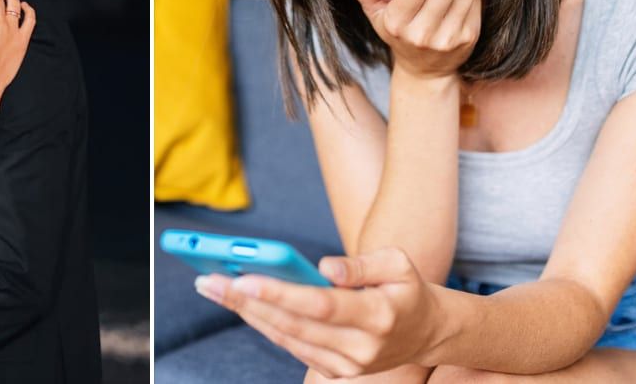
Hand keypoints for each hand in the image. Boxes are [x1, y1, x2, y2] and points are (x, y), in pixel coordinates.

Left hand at [195, 248, 442, 378]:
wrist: (426, 333)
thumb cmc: (406, 288)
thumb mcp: (398, 263)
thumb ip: (361, 263)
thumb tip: (323, 267)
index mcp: (378, 315)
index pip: (320, 305)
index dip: (280, 293)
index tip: (243, 277)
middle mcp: (361, 348)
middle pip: (293, 325)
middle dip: (247, 301)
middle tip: (208, 279)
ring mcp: (347, 366)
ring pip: (286, 338)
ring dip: (245, 313)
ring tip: (212, 287)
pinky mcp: (335, 372)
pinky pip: (291, 346)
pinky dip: (262, 324)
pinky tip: (238, 303)